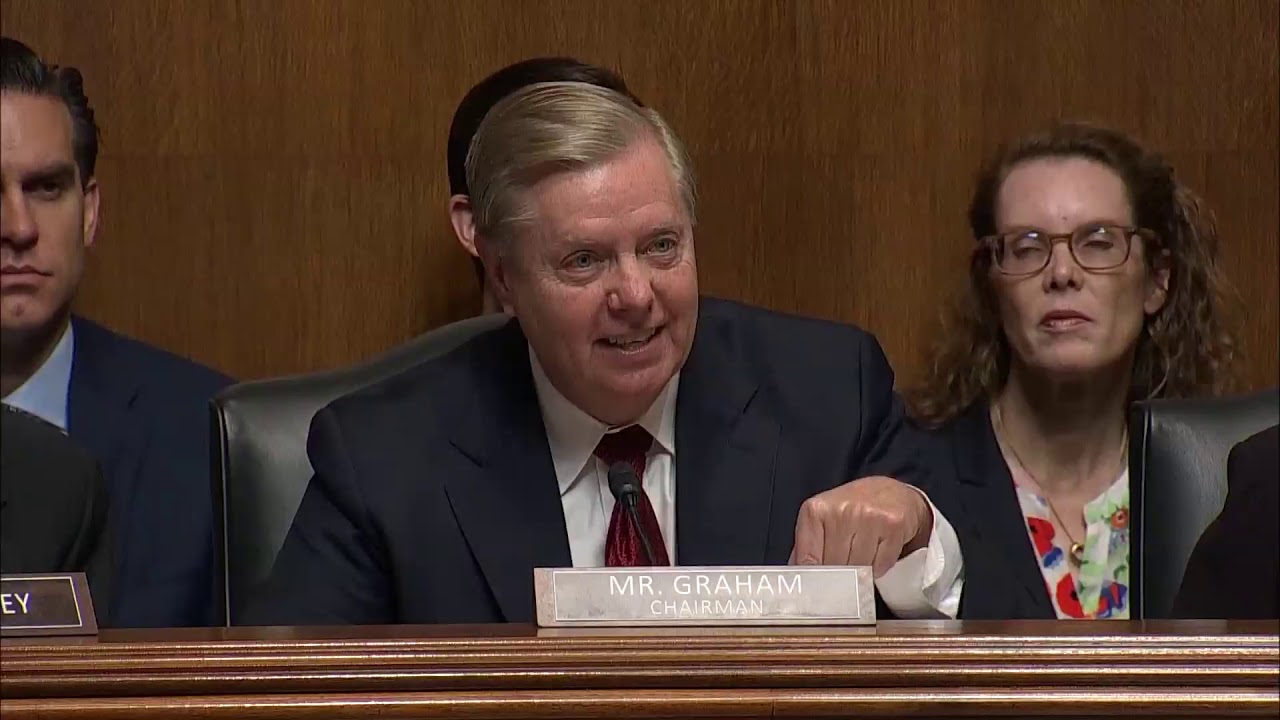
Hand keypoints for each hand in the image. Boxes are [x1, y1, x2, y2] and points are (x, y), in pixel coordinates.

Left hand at [789, 476, 933, 576]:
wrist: (892, 494)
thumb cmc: (853, 510)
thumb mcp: (822, 521)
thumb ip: (806, 548)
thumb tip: (796, 577)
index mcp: (815, 510)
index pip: (808, 560)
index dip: (814, 580)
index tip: (818, 591)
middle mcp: (841, 510)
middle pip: (834, 568)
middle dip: (840, 576)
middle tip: (845, 568)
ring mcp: (868, 515)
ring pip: (859, 569)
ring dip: (861, 572)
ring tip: (862, 555)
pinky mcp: (892, 524)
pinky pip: (881, 565)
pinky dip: (879, 567)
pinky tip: (878, 551)